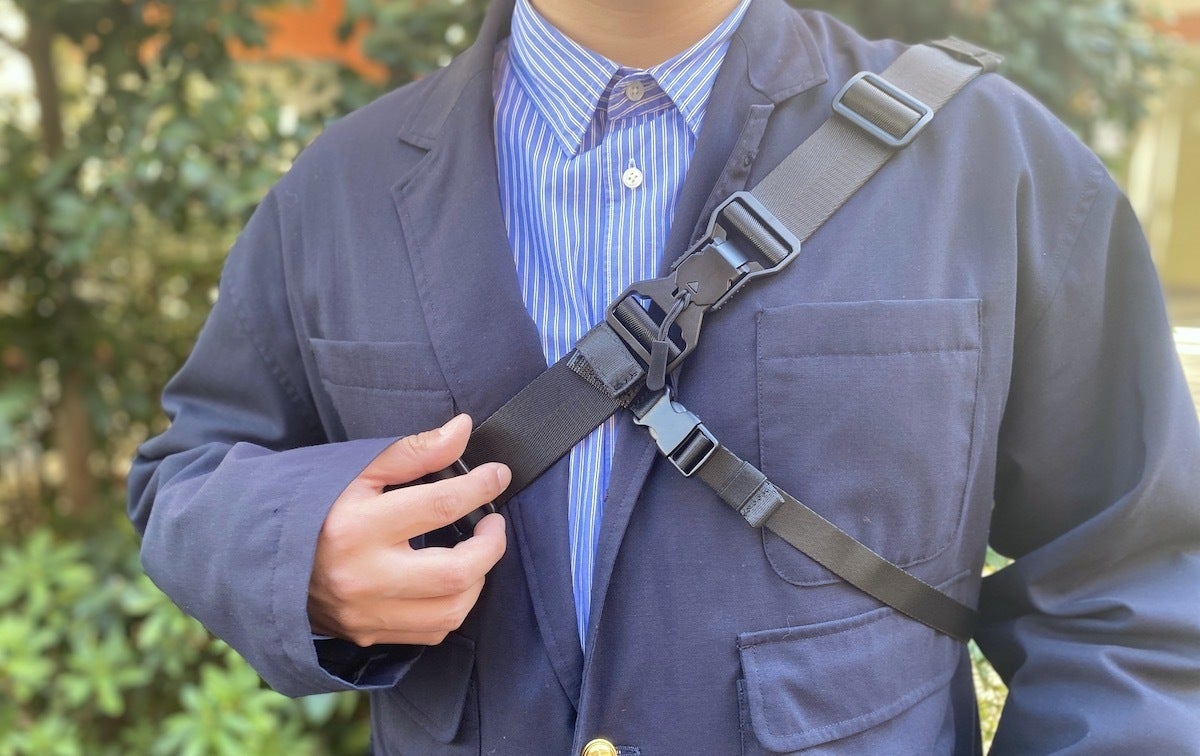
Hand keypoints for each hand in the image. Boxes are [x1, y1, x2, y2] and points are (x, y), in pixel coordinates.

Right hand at [308, 414, 509, 645]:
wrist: (263, 561)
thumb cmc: (314, 507)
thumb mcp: (356, 471)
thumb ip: (414, 452)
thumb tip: (462, 429)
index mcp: (357, 526)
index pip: (439, 505)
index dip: (480, 487)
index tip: (498, 475)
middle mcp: (363, 576)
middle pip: (455, 572)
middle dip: (491, 545)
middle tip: (493, 522)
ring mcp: (366, 612)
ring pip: (450, 611)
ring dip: (478, 579)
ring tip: (476, 552)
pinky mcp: (367, 635)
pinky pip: (432, 632)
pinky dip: (453, 605)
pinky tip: (451, 581)